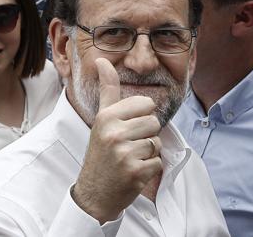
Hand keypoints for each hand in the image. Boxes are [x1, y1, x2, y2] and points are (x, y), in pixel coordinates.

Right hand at [72, 58, 162, 223]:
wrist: (93, 193)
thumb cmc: (101, 153)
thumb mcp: (101, 119)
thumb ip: (107, 89)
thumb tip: (102, 60)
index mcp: (106, 117)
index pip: (146, 104)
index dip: (141, 116)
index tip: (126, 128)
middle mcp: (113, 132)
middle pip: (154, 122)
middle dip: (146, 135)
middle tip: (127, 146)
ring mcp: (124, 152)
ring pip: (157, 142)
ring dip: (148, 152)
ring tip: (130, 158)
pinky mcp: (136, 171)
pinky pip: (158, 161)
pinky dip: (150, 168)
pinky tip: (133, 171)